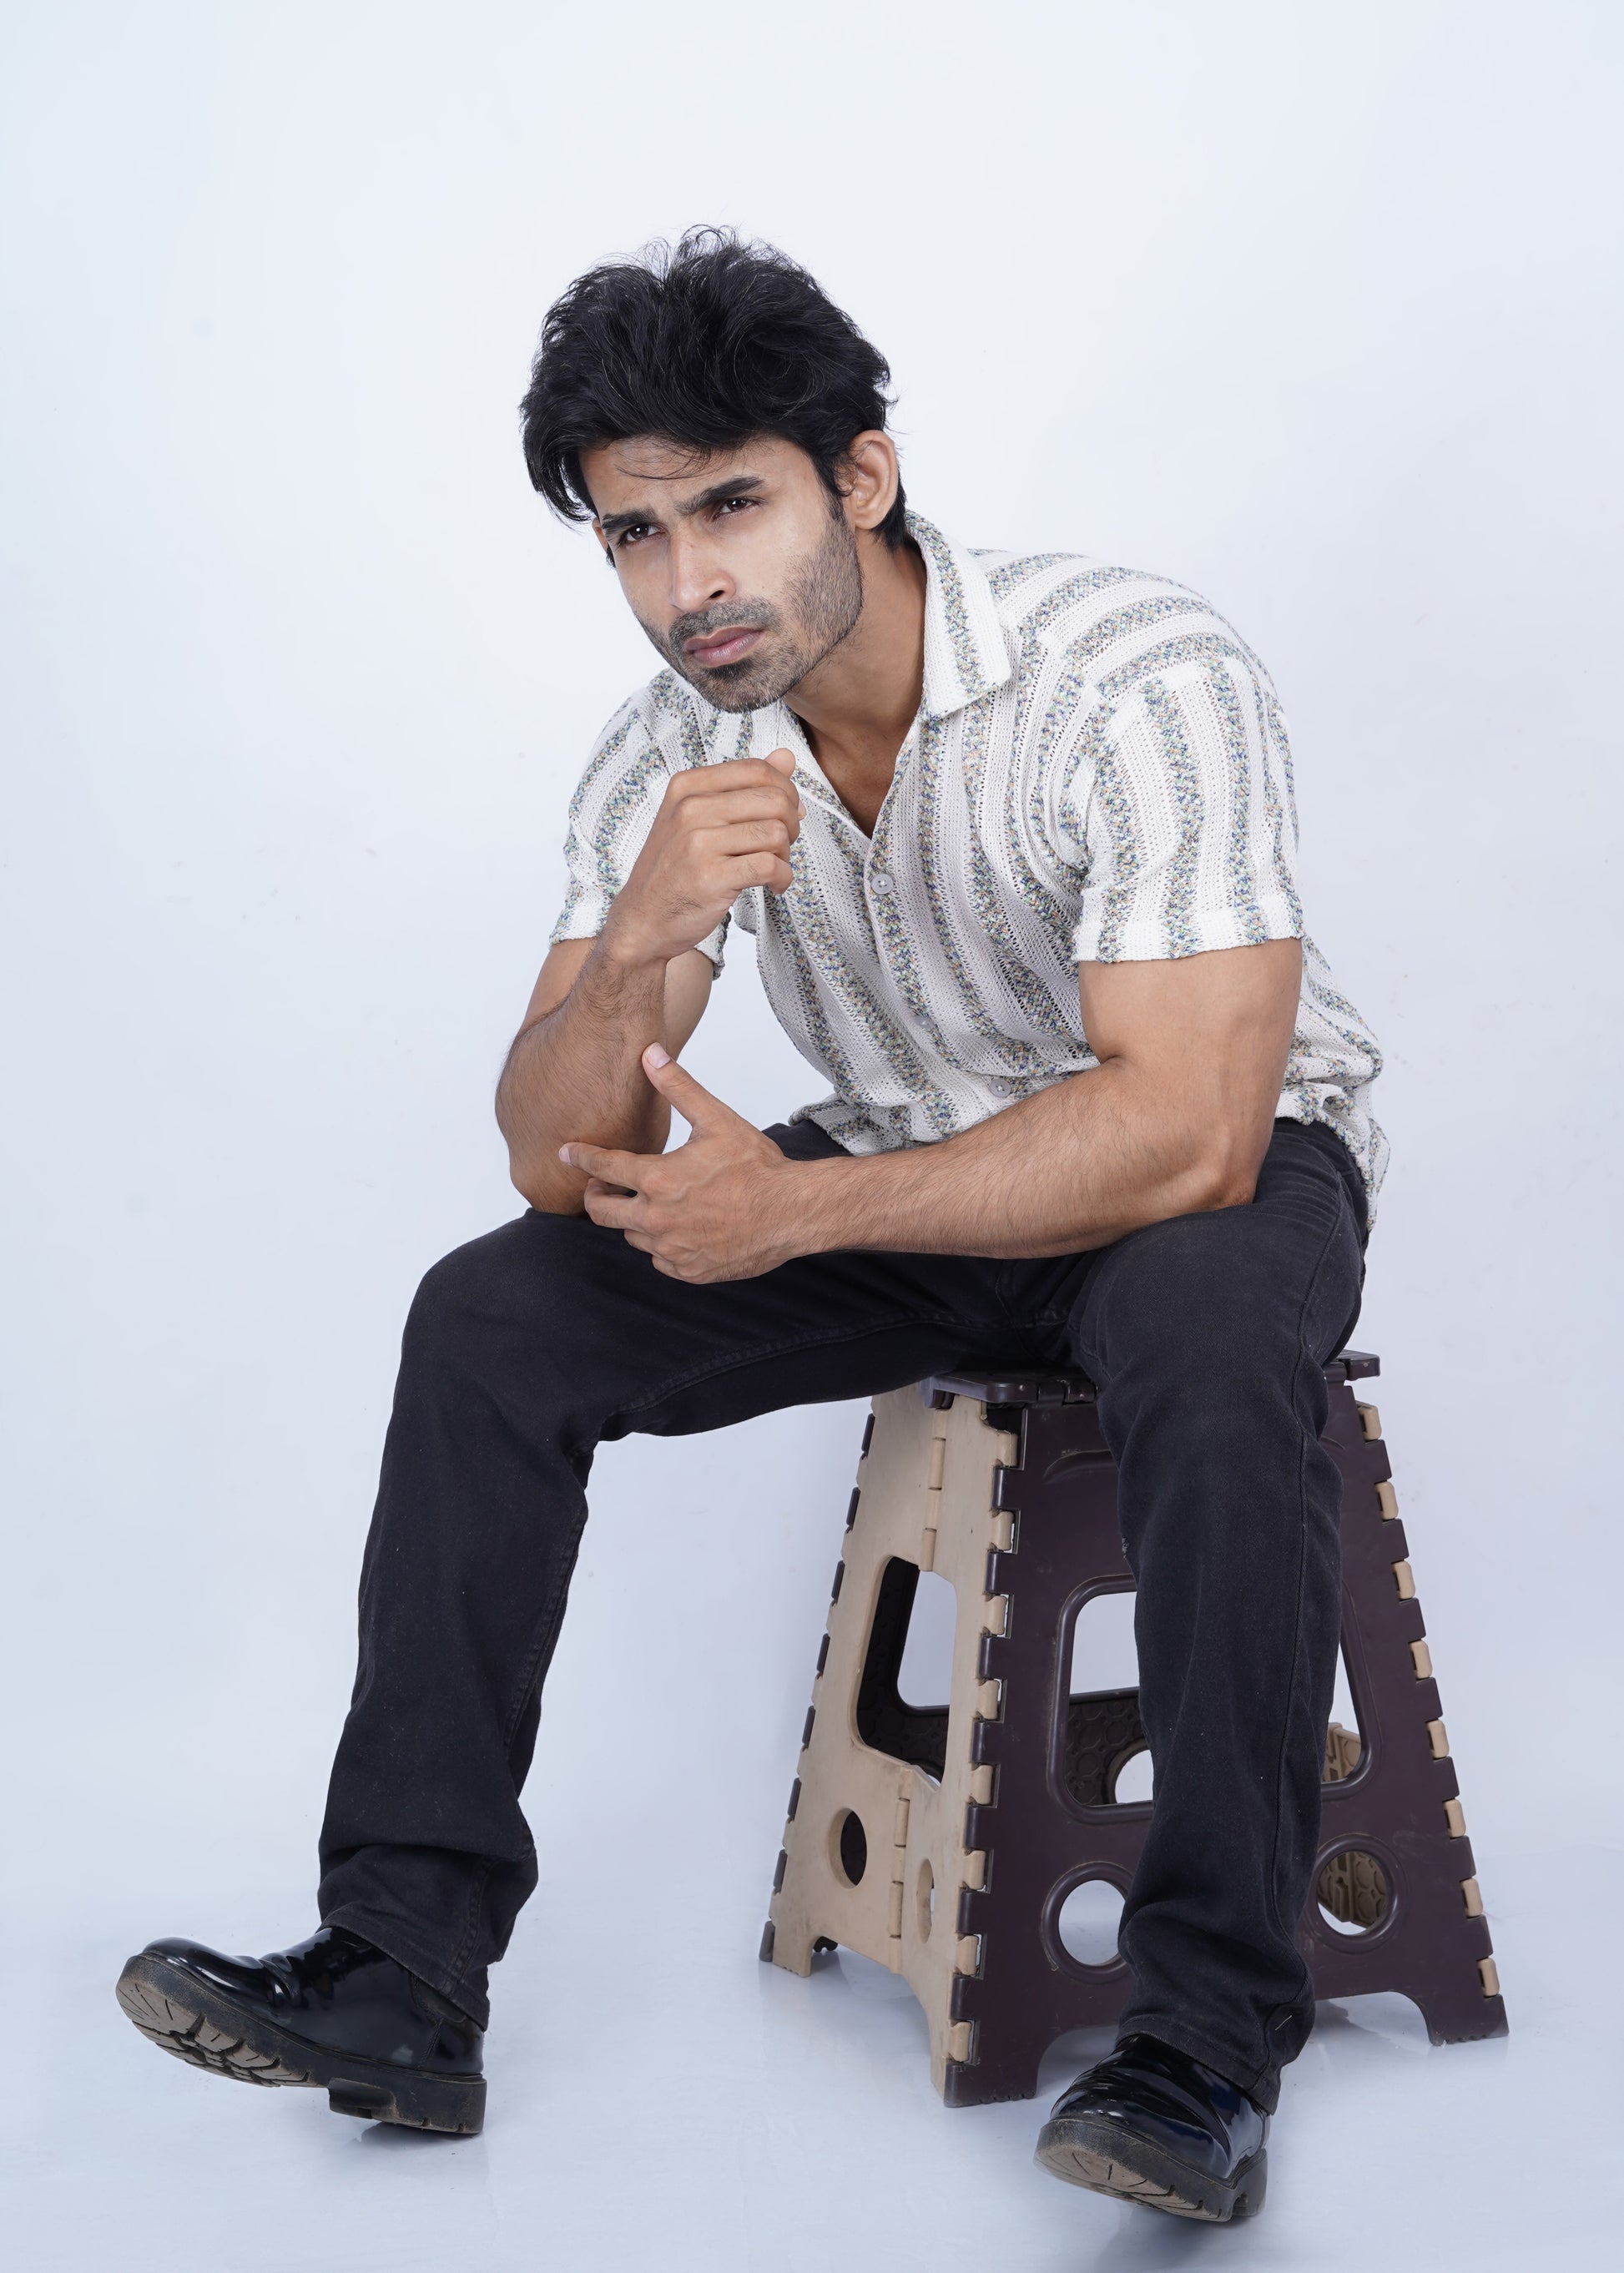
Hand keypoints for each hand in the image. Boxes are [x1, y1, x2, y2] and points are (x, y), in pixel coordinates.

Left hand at [560, 1046, 821, 1280]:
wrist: (792, 1212)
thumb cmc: (757, 1166)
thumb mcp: (716, 1120)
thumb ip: (678, 1087)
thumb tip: (650, 1053)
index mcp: (657, 1180)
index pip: (603, 1168)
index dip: (581, 1157)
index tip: (567, 1153)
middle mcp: (657, 1219)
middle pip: (601, 1212)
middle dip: (596, 1197)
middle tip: (602, 1188)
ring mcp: (671, 1249)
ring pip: (631, 1236)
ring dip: (634, 1220)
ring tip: (652, 1204)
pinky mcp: (688, 1270)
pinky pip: (658, 1259)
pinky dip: (661, 1244)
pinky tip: (679, 1229)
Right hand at [600, 750, 802, 968]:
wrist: (644, 917)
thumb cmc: (676, 867)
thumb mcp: (700, 817)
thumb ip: (743, 786)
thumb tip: (786, 757)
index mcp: (687, 786)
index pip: (757, 770)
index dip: (785, 791)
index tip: (786, 814)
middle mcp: (690, 809)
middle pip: (774, 800)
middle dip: (791, 824)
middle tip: (782, 845)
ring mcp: (698, 843)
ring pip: (775, 833)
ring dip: (786, 854)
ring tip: (774, 867)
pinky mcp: (710, 877)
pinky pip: (769, 866)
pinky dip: (783, 878)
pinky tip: (774, 885)